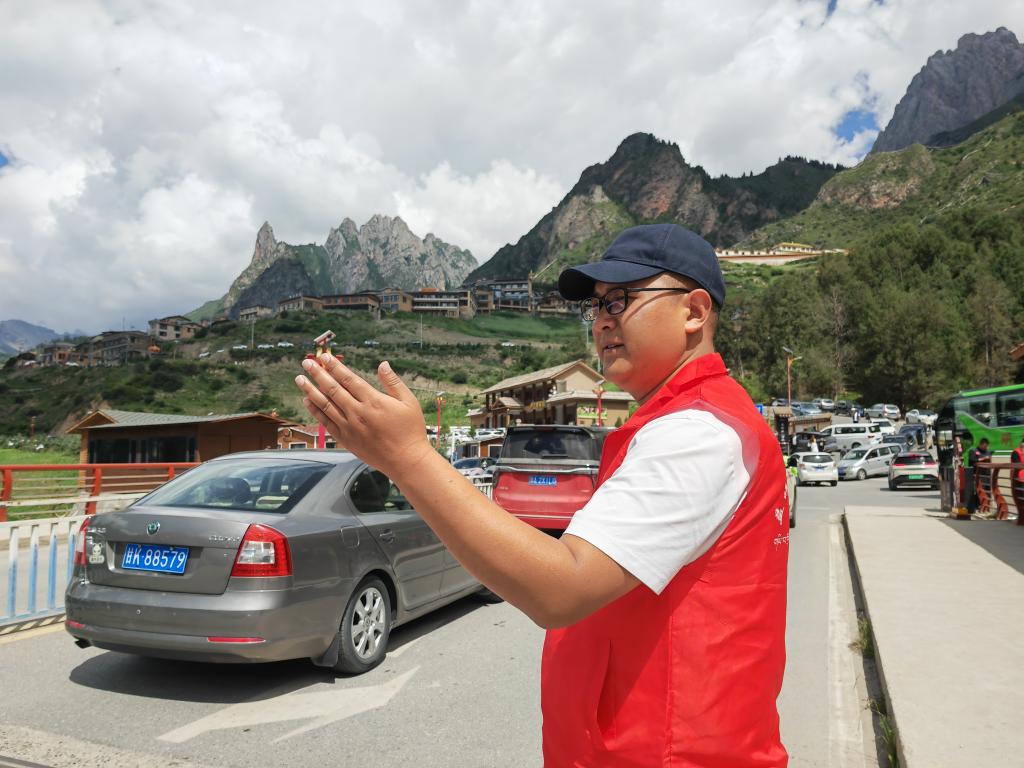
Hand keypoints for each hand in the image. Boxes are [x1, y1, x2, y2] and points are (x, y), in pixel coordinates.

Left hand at [295, 355, 433, 475]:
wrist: (405, 460)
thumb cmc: (410, 431)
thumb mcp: (409, 402)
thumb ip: (393, 382)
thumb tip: (382, 364)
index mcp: (373, 401)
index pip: (349, 380)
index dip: (336, 367)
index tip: (326, 358)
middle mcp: (358, 413)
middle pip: (333, 389)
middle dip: (318, 374)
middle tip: (307, 363)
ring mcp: (350, 427)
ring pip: (325, 405)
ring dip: (311, 391)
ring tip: (300, 379)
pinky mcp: (347, 440)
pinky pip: (326, 423)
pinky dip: (315, 411)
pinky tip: (307, 401)